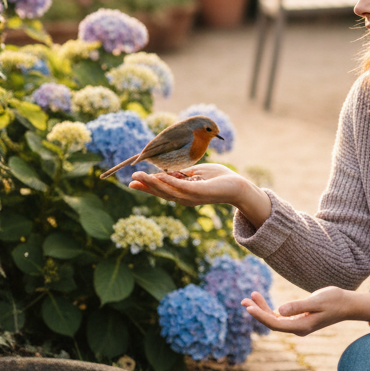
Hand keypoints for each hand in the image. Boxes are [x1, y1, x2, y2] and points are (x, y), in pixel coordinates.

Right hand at [129, 164, 260, 208]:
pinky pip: (181, 187)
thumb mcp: (197, 174)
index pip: (162, 190)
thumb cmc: (219, 178)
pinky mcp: (199, 192)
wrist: (238, 185)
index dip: (147, 186)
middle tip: (131, 179)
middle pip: (161, 192)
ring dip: (152, 183)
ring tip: (139, 176)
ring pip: (168, 191)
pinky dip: (169, 181)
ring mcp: (191, 196)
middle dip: (145, 186)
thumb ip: (183, 174)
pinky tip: (159, 176)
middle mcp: (185, 198)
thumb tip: (168, 172)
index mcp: (183, 193)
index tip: (132, 182)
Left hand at [241, 287, 369, 335]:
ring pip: (274, 319)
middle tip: (243, 300)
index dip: (260, 316)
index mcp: (302, 326)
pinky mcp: (298, 319)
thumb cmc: (335, 300)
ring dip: (261, 309)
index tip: (248, 307)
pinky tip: (260, 300)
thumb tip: (280, 310)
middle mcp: (298, 329)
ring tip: (249, 297)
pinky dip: (269, 308)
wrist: (347, 305)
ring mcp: (298, 325)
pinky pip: (279, 316)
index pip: (275, 323)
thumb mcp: (317, 300)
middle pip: (272, 322)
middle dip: (257, 312)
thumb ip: (298, 306)